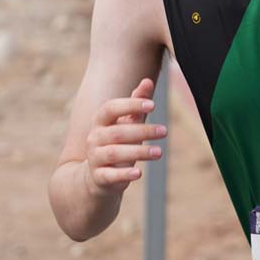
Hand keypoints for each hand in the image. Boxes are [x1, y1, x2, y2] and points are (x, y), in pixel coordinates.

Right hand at [85, 78, 165, 194]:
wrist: (98, 176)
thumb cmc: (118, 144)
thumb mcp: (127, 123)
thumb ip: (137, 103)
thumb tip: (147, 81)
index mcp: (100, 121)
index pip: (110, 108)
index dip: (130, 105)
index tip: (152, 105)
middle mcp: (94, 138)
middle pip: (117, 132)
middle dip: (143, 131)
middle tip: (164, 131)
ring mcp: (95, 158)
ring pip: (114, 153)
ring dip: (138, 152)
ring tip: (159, 152)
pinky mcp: (99, 178)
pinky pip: (109, 175)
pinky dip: (124, 174)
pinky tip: (139, 173)